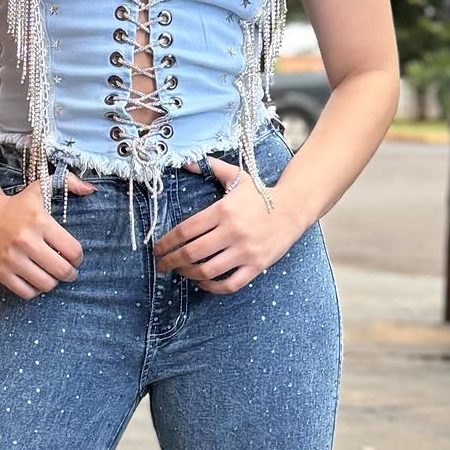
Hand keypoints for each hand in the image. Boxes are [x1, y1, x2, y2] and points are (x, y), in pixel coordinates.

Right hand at [0, 170, 94, 298]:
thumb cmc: (16, 204)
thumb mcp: (40, 188)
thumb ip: (68, 183)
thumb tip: (91, 189)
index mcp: (40, 222)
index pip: (73, 251)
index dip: (78, 257)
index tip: (75, 257)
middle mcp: (26, 241)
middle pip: (62, 271)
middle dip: (70, 273)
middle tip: (68, 271)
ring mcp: (12, 259)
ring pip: (46, 284)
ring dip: (53, 282)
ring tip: (51, 275)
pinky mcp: (1, 272)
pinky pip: (27, 292)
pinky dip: (35, 290)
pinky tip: (36, 280)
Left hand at [153, 154, 293, 292]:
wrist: (293, 209)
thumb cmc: (261, 195)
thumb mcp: (237, 177)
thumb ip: (212, 167)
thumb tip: (187, 162)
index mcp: (223, 210)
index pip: (186, 230)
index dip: (166, 242)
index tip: (156, 249)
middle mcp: (232, 232)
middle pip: (192, 253)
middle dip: (171, 261)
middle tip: (161, 265)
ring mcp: (245, 251)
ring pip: (208, 270)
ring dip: (188, 274)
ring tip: (180, 271)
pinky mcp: (256, 265)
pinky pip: (230, 283)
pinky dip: (212, 287)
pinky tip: (203, 283)